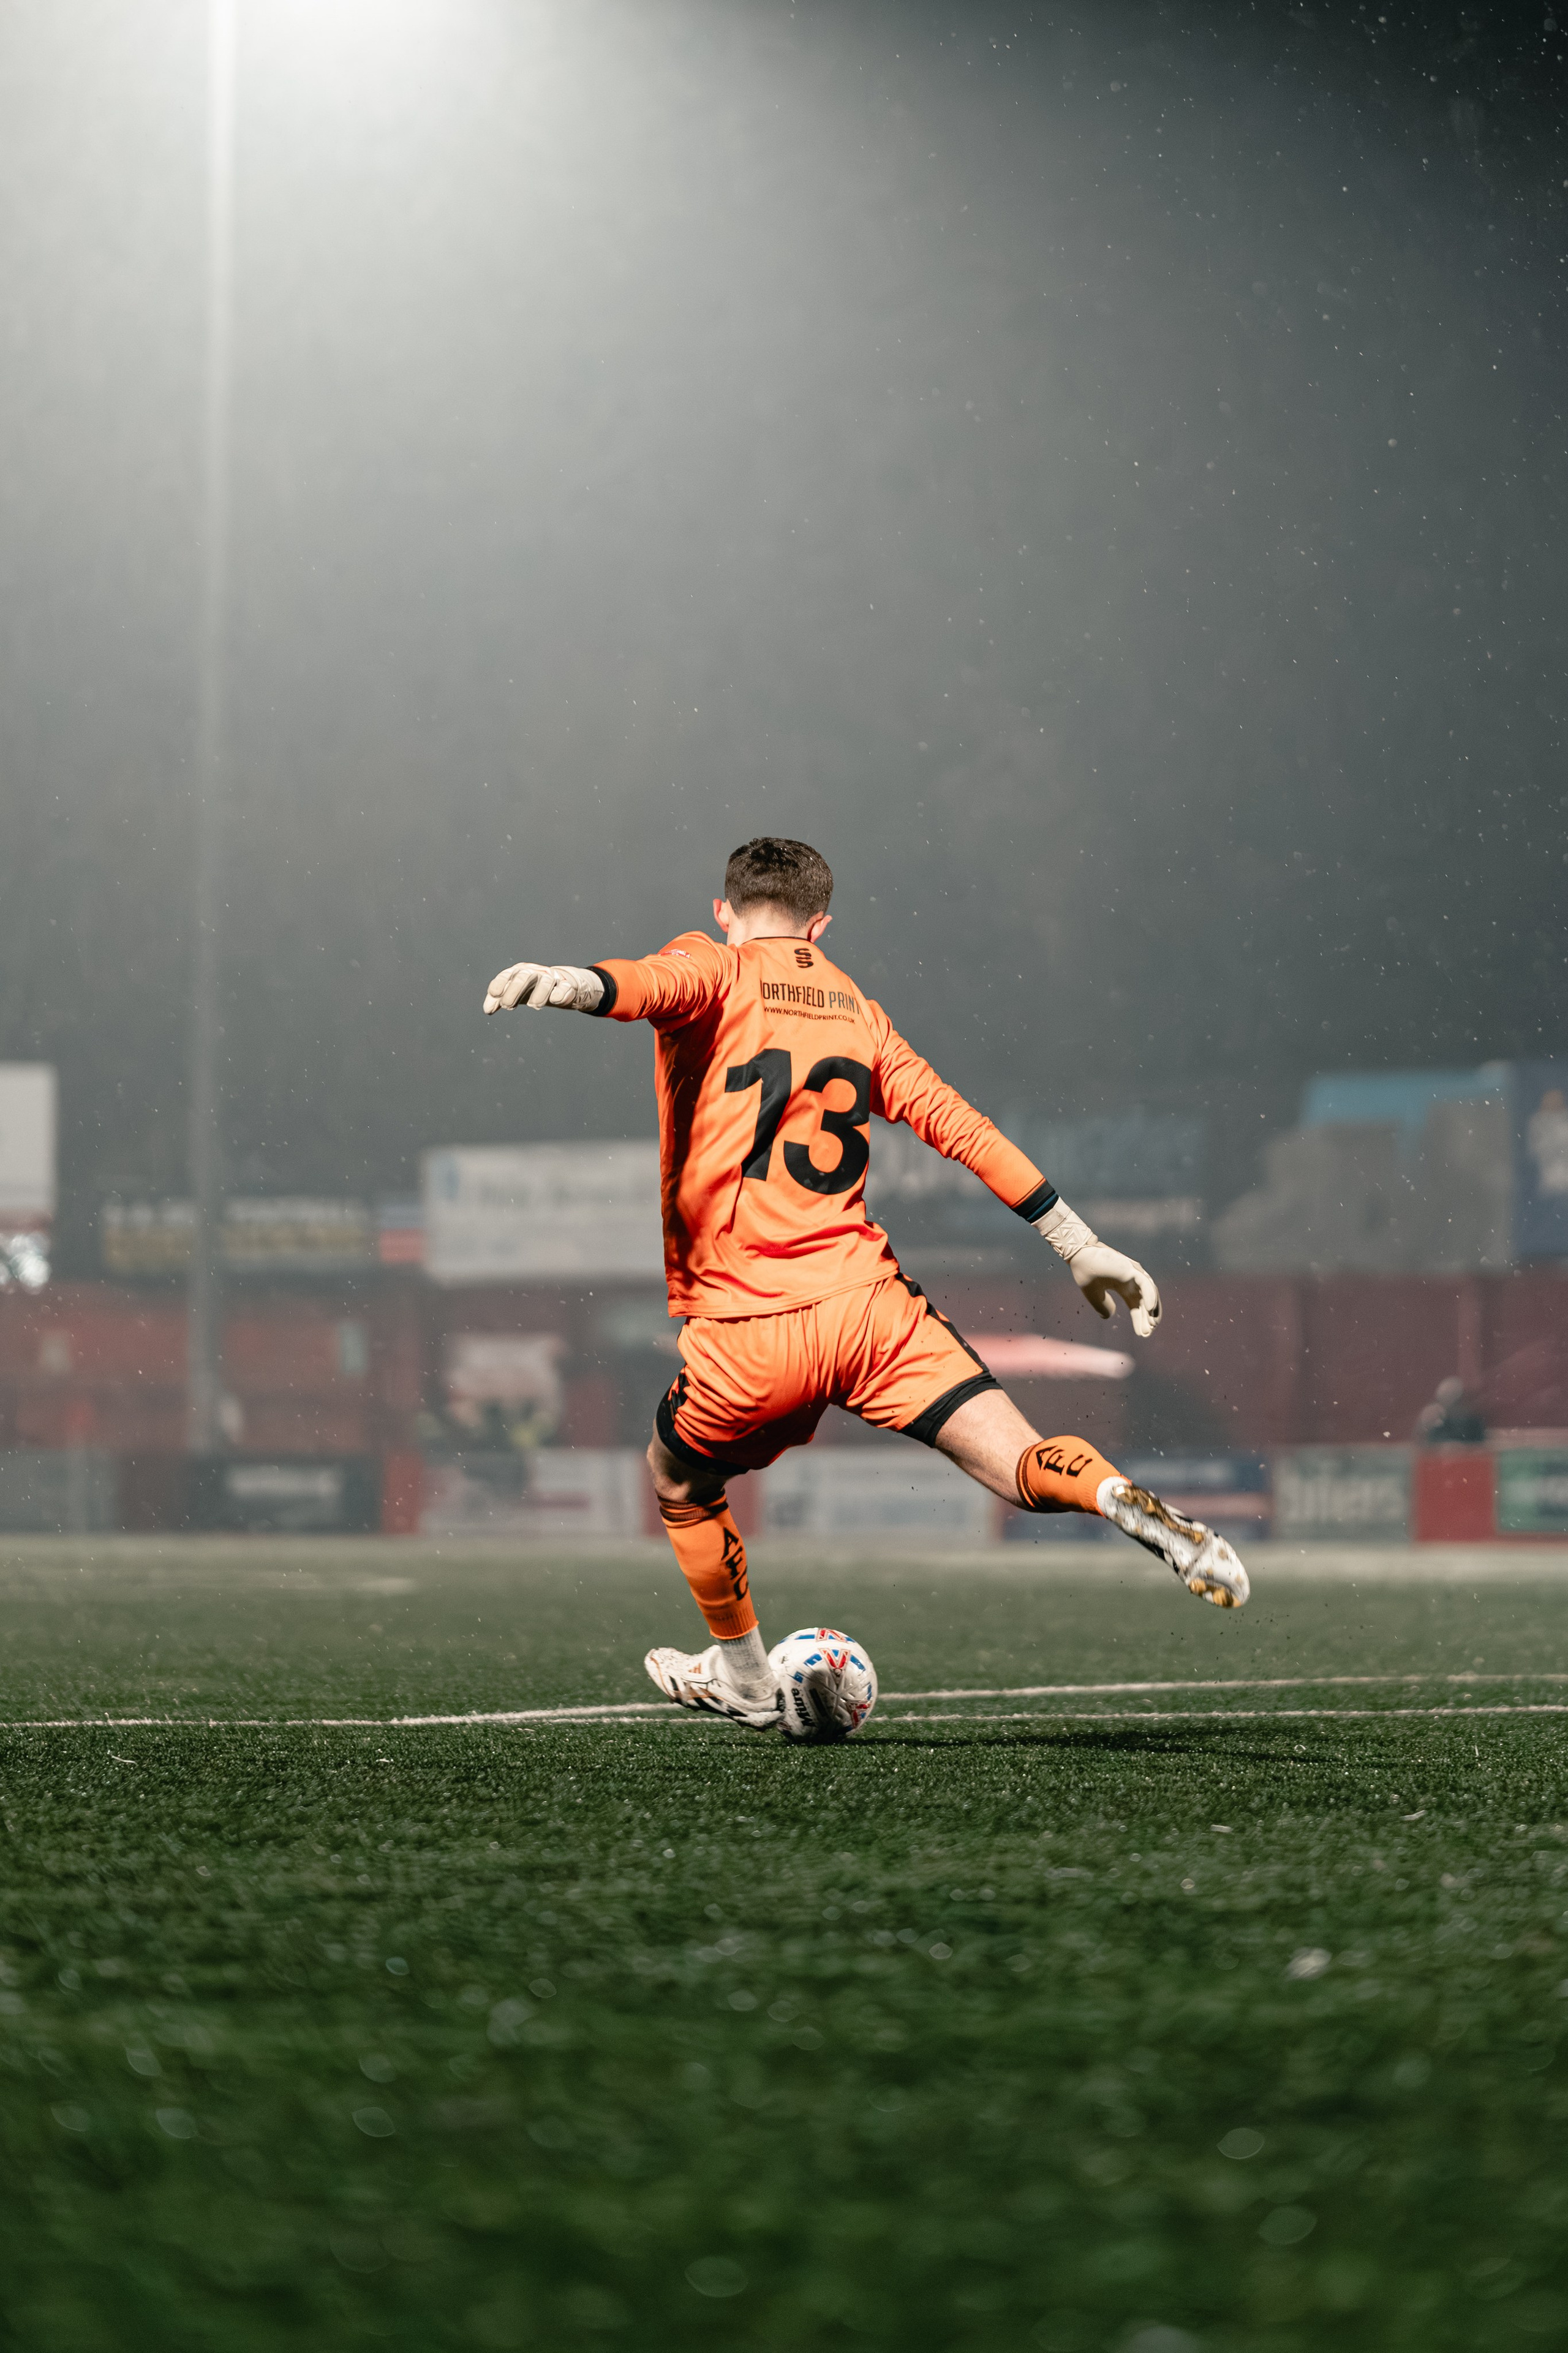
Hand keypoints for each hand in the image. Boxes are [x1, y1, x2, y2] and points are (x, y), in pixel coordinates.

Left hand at [483, 962, 603, 1013]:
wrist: (565, 983)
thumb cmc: (534, 988)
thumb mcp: (516, 993)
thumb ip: (500, 999)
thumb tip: (488, 1009)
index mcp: (520, 972)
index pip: (508, 975)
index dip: (500, 983)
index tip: (495, 994)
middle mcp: (535, 972)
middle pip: (524, 976)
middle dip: (514, 990)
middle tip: (508, 1006)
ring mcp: (553, 978)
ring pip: (545, 981)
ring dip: (539, 993)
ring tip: (534, 1006)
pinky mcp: (569, 986)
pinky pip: (566, 988)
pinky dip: (561, 993)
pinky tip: (556, 999)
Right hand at [1034, 1196, 1160, 1337]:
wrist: (1079, 1256)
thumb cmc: (1085, 1271)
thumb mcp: (1094, 1295)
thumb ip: (1102, 1306)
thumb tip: (1109, 1317)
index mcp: (1122, 1286)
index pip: (1136, 1305)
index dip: (1139, 1319)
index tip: (1143, 1334)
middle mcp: (1130, 1280)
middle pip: (1145, 1302)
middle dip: (1148, 1318)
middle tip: (1149, 1333)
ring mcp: (1133, 1274)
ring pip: (1149, 1294)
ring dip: (1152, 1310)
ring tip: (1152, 1325)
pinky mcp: (1132, 1269)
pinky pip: (1146, 1284)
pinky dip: (1151, 1296)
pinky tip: (1150, 1309)